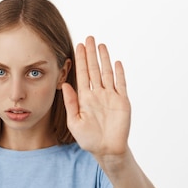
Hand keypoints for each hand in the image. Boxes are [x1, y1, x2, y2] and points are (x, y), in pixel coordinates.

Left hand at [62, 36, 130, 157]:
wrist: (107, 149)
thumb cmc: (89, 139)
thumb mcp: (74, 122)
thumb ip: (71, 103)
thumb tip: (65, 85)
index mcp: (85, 98)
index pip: (81, 74)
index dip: (80, 60)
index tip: (78, 46)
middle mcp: (97, 94)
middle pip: (94, 69)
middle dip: (91, 54)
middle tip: (89, 38)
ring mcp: (110, 96)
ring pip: (107, 73)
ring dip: (104, 59)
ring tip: (101, 45)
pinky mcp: (122, 101)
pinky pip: (121, 84)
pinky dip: (119, 73)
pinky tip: (116, 62)